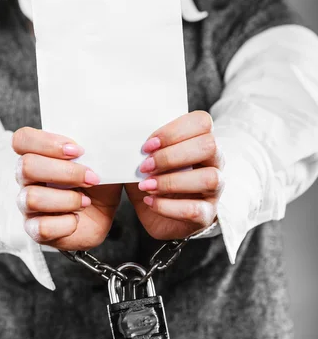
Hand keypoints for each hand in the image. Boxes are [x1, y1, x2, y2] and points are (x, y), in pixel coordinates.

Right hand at [12, 127, 121, 250]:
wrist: (103, 215)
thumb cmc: (96, 184)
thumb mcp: (100, 161)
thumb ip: (94, 147)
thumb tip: (104, 136)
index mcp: (38, 155)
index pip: (22, 139)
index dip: (46, 142)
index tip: (77, 150)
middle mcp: (27, 179)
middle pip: (26, 166)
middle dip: (65, 172)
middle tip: (90, 177)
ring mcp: (27, 205)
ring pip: (32, 198)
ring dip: (67, 199)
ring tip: (85, 201)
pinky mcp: (35, 230)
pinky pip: (42, 227)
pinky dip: (66, 223)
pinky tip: (76, 219)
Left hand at [124, 111, 224, 240]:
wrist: (159, 216)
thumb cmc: (153, 179)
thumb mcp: (145, 160)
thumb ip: (142, 148)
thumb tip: (125, 139)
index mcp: (200, 141)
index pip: (202, 122)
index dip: (174, 130)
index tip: (147, 145)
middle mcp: (214, 162)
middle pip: (209, 146)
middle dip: (172, 156)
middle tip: (145, 166)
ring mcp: (214, 190)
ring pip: (209, 178)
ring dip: (172, 181)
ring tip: (147, 185)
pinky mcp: (207, 215)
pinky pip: (195, 210)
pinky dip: (168, 206)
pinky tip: (150, 201)